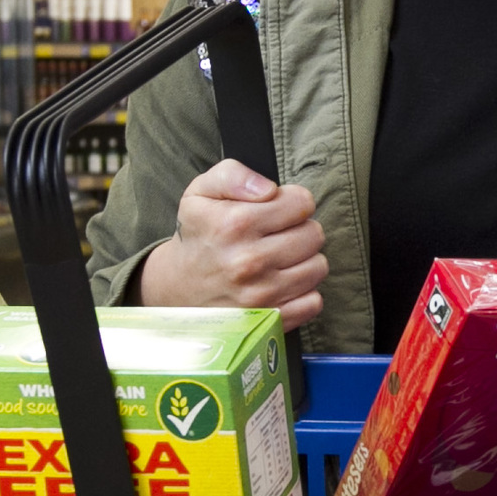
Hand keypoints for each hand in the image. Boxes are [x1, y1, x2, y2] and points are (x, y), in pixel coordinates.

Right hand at [136, 159, 326, 325]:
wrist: (177, 287)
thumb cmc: (198, 235)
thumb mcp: (200, 192)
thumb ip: (233, 175)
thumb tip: (269, 189)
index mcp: (235, 224)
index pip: (302, 203)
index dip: (293, 201)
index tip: (278, 209)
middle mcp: (249, 261)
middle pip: (315, 234)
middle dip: (300, 229)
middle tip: (278, 235)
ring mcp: (261, 295)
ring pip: (318, 267)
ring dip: (304, 261)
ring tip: (279, 259)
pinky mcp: (270, 320)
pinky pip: (314, 302)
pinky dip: (304, 292)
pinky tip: (282, 283)